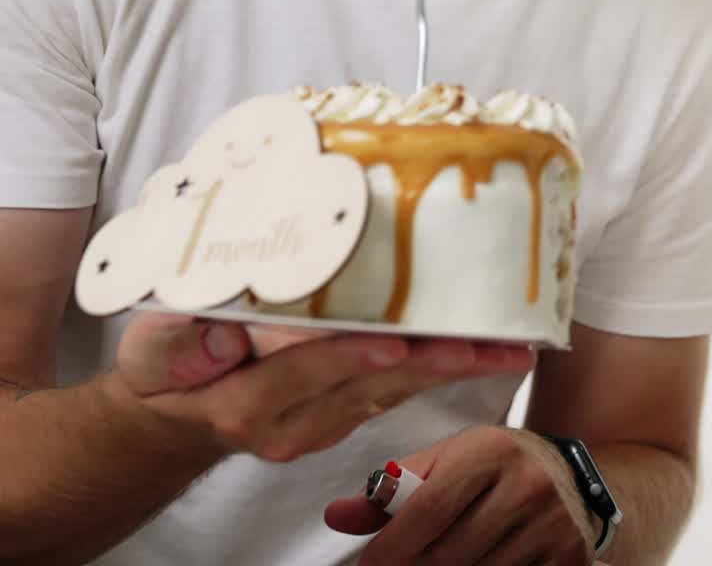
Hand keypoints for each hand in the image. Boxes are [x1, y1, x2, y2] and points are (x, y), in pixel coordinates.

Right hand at [111, 311, 535, 462]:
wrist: (175, 413)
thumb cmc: (168, 368)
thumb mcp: (150, 351)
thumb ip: (175, 346)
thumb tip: (220, 340)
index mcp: (249, 401)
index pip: (310, 372)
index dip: (355, 354)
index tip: (400, 339)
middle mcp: (295, 422)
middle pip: (373, 386)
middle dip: (436, 362)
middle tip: (493, 343)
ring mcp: (324, 423)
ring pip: (396, 392)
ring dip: (453, 368)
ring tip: (509, 347)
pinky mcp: (343, 415)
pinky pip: (396, 392)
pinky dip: (439, 369)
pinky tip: (481, 350)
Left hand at [324, 425, 595, 564]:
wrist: (571, 475)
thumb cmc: (497, 466)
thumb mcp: (448, 460)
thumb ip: (392, 488)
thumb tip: (336, 516)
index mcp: (490, 450)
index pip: (428, 511)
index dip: (390, 548)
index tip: (369, 565)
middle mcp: (526, 484)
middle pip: (448, 557)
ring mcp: (552, 524)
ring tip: (442, 562)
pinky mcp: (570, 557)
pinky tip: (479, 563)